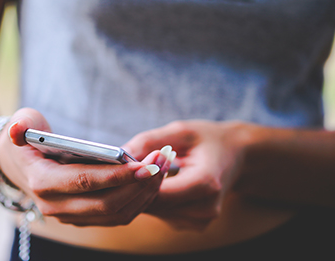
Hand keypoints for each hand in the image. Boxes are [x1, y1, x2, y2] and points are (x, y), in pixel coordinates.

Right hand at [0, 108, 169, 226]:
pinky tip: (152, 180)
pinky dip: (138, 201)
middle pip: (106, 204)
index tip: (145, 164)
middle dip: (138, 184)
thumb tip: (18, 130)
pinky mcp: (84, 218)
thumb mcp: (21, 123)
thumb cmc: (27, 139)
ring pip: (116, 214)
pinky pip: (117, 216)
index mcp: (42, 183)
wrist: (18, 164)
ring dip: (144, 194)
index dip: (117, 176)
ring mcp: (70, 216)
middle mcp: (55, 207)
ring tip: (163, 168)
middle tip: (162, 162)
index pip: (85, 182)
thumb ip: (21, 125)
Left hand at [123, 120, 248, 230]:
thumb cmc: (207, 139)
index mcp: (205, 183)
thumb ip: (148, 142)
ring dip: (141, 194)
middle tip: (120, 168)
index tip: (119, 166)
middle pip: (154, 204)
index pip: (158, 192)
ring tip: (137, 172)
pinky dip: (152, 199)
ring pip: (155, 211)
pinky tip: (152, 183)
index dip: (135, 180)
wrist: (236, 155)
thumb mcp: (180, 130)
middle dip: (134, 187)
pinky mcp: (194, 225)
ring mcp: (201, 220)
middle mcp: (206, 208)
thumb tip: (118, 154)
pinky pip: (162, 214)